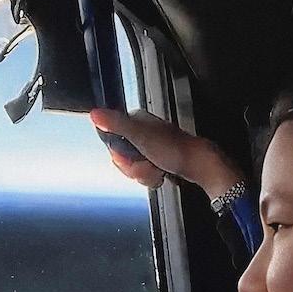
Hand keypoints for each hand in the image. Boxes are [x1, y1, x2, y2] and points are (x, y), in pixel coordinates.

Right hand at [89, 107, 244, 198]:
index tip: (131, 158)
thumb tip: (94, 113)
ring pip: (133, 168)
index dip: (120, 156)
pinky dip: (151, 178)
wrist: (197, 164)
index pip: (111, 142)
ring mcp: (150, 146)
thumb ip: (116, 124)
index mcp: (135, 121)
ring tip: (157, 171)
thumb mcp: (139, 135)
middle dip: (134, 168)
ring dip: (144, 175)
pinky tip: (161, 175)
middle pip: (122, 158)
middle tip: (148, 165)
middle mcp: (141, 131)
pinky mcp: (157, 159)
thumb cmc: (172, 148)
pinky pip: (144, 173)